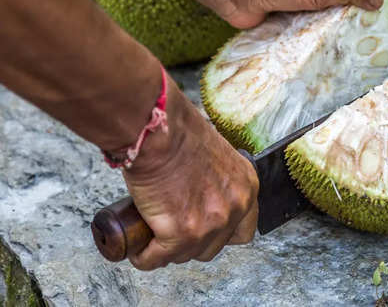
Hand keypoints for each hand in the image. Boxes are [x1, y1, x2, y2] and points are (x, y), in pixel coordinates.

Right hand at [120, 82, 258, 269]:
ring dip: (168, 250)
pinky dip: (145, 257)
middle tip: (174, 232)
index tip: (204, 230)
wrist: (159, 129)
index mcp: (246, 186)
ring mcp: (210, 223)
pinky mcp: (180, 233)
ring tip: (154, 238)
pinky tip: (139, 250)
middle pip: (214, 247)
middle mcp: (235, 207)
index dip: (221, 234)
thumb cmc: (179, 132)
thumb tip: (201, 198)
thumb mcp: (216, 156)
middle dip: (193, 243)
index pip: (243, 231)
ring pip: (186, 255)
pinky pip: (157, 258)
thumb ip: (218, 181)